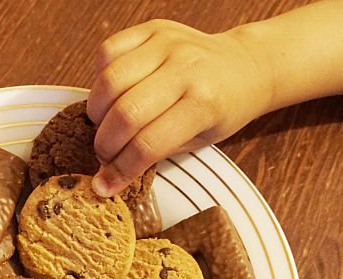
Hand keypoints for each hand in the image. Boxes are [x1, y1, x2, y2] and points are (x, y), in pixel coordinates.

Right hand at [88, 20, 274, 196]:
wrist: (245, 66)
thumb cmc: (224, 106)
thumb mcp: (200, 140)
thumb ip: (155, 152)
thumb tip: (110, 174)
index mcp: (203, 104)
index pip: (148, 144)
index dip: (120, 169)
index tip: (104, 184)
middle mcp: (185, 70)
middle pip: (125, 113)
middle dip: (105, 144)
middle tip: (103, 154)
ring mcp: (168, 45)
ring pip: (110, 81)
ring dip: (97, 111)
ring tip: (103, 124)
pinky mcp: (153, 29)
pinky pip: (109, 51)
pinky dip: (100, 77)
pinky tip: (110, 93)